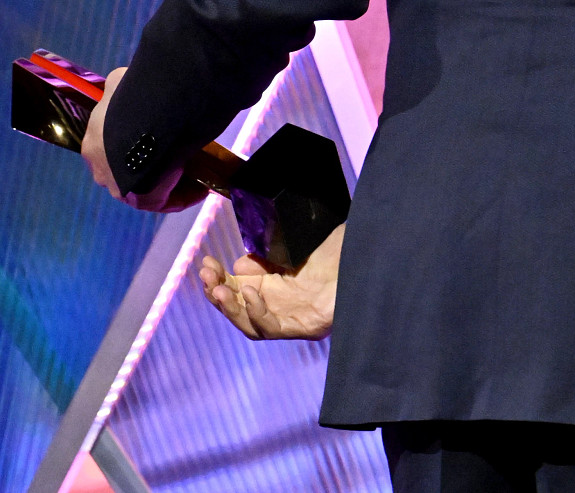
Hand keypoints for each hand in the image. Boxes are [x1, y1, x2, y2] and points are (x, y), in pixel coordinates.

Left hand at [81, 66, 200, 211]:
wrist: (139, 133)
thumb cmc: (130, 107)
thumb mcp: (120, 83)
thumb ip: (120, 84)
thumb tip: (123, 79)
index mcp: (94, 145)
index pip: (112, 146)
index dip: (136, 140)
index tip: (161, 134)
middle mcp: (102, 170)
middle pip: (130, 168)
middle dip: (153, 161)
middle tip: (179, 150)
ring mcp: (120, 189)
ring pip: (147, 184)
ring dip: (169, 177)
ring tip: (195, 166)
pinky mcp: (141, 202)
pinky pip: (163, 201)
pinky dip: (183, 195)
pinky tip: (202, 186)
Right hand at [199, 223, 342, 340]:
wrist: (369, 255)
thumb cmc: (337, 249)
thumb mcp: (291, 247)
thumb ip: (265, 256)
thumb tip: (239, 265)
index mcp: (274, 287)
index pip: (235, 289)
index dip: (217, 279)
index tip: (205, 262)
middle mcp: (280, 306)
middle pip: (237, 310)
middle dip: (216, 293)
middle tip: (206, 275)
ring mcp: (293, 319)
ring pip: (250, 326)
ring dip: (230, 308)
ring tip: (218, 290)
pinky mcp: (306, 328)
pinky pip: (272, 328)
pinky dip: (257, 312)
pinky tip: (251, 293)